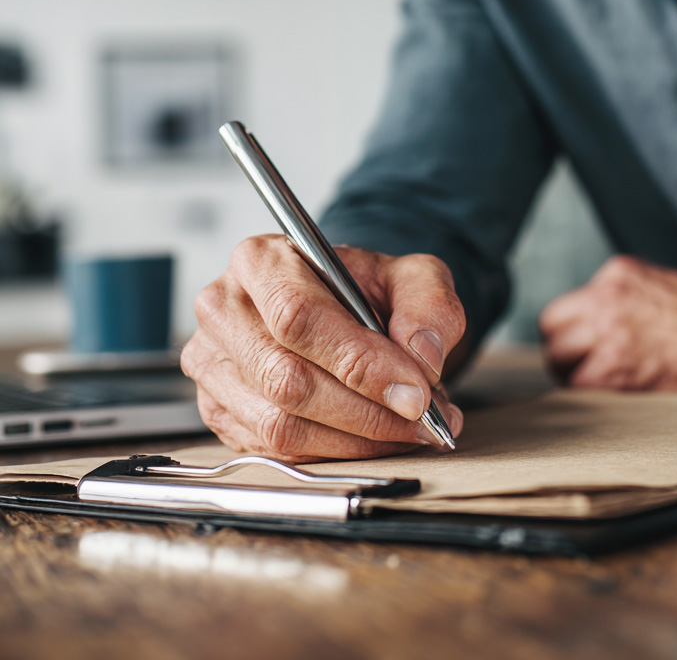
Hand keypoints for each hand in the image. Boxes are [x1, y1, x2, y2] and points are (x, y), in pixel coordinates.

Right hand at [182, 236, 465, 461]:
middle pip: (286, 379)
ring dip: (354, 440)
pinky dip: (333, 453)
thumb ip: (428, 305)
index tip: (415, 393)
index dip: (360, 363)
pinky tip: (372, 439)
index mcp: (262, 261)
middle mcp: (224, 310)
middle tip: (421, 420)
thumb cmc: (364, 287)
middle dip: (366, 412)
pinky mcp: (217, 410)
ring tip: (406, 430)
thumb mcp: (411, 275)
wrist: (337, 304)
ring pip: (279, 425)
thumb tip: (422, 357)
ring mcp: (211, 364)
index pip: (299, 317)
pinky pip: (275, 450)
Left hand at [539, 256, 676, 393]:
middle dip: (567, 350)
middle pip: (552, 328)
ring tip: (611, 385)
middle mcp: (605, 298)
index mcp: (618, 275)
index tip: (592, 346)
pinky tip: (623, 397)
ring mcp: (606, 332)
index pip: (570, 304)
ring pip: (558, 359)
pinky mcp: (613, 369)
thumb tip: (605, 322)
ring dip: (576, 374)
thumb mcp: (666, 289)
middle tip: (592, 369)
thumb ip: (628, 300)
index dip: (577, 330)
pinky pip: (579, 389)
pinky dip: (594, 397)